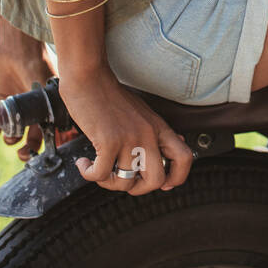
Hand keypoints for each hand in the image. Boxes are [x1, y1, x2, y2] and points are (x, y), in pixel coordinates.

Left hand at [0, 17, 74, 161]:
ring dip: (10, 138)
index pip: (53, 135)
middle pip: (33, 139)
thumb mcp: (47, 92)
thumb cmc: (39, 67)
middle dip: (27, 150)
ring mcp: (19, 108)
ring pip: (14, 132)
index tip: (42, 158)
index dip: (49, 148)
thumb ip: (52, 113)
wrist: (18, 50)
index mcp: (51, 111)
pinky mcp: (2, 102)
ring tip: (9, 135)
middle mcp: (36, 112)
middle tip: (23, 154)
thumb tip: (66, 136)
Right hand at [62, 65, 193, 195]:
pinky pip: (101, 174)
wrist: (89, 78)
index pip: (184, 158)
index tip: (162, 184)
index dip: (176, 178)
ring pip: (126, 182)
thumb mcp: (143, 112)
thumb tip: (178, 143)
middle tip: (123, 181)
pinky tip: (83, 164)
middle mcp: (148, 134)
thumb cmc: (111, 97)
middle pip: (156, 180)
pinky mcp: (108, 141)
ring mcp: (129, 138)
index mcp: (159, 128)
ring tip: (97, 170)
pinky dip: (88, 174)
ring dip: (108, 183)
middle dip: (138, 189)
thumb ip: (156, 131)